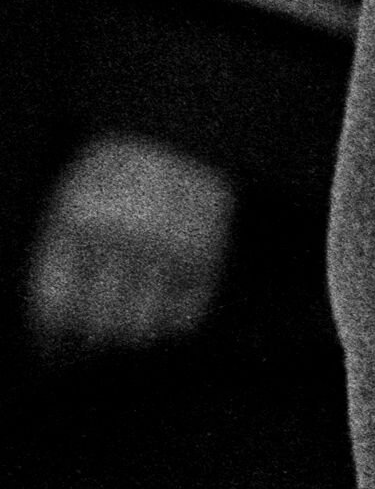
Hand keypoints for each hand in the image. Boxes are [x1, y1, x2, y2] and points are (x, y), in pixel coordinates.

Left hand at [25, 131, 237, 359]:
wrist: (177, 135)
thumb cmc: (110, 179)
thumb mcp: (67, 207)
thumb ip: (57, 263)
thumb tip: (55, 335)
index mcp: (79, 224)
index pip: (58, 307)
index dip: (51, 339)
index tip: (53, 352)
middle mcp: (126, 238)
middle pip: (99, 324)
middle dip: (88, 344)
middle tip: (87, 349)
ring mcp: (171, 247)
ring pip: (143, 328)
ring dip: (128, 340)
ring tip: (121, 336)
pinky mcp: (208, 253)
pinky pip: (187, 316)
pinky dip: (170, 328)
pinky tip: (158, 321)